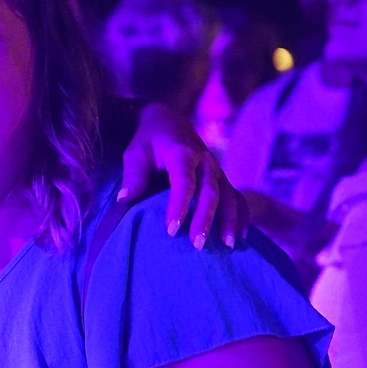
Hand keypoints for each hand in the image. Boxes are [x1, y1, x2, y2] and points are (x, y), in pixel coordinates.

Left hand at [119, 102, 247, 248]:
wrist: (168, 121)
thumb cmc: (148, 140)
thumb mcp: (135, 152)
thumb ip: (133, 175)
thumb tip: (124, 199)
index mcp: (183, 153)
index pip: (184, 183)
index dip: (179, 207)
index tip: (171, 230)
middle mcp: (205, 160)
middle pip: (210, 192)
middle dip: (205, 220)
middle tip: (197, 245)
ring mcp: (216, 169)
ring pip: (228, 195)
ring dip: (229, 221)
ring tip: (226, 245)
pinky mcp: (221, 177)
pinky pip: (236, 196)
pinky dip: (242, 214)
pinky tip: (241, 235)